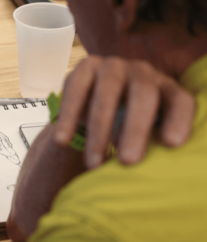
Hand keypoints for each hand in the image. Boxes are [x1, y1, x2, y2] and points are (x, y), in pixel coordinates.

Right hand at [55, 55, 195, 168]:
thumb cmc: (125, 124)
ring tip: (94, 163)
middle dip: (135, 129)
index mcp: (165, 88)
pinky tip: (63, 140)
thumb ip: (149, 144)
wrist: (91, 102)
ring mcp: (113, 66)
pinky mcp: (86, 66)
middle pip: (143, 95)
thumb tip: (149, 175)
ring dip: (99, 130)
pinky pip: (76, 90)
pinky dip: (68, 117)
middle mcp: (143, 72)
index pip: (179, 100)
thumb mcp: (143, 133)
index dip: (178, 120)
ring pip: (107, 94)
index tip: (172, 144)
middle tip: (128, 161)